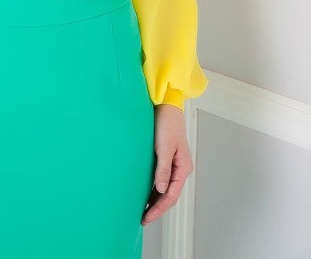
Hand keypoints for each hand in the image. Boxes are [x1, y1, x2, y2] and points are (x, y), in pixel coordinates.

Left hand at [142, 103, 193, 225]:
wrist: (166, 105)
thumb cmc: (167, 123)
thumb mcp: (164, 147)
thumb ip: (163, 169)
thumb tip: (159, 190)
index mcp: (183, 168)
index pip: (171, 196)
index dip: (158, 209)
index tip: (146, 218)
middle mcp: (180, 168)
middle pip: (169, 195)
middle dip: (157, 208)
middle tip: (143, 219)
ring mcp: (174, 164)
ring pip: (165, 188)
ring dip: (155, 200)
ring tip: (142, 210)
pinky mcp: (166, 158)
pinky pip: (161, 178)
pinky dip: (153, 188)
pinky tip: (145, 193)